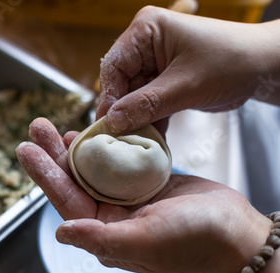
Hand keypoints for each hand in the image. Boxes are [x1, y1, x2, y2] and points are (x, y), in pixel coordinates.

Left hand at [16, 118, 270, 272]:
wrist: (234, 230)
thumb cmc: (195, 239)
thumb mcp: (147, 240)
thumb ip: (102, 239)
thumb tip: (61, 231)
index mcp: (104, 234)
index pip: (67, 201)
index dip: (44, 175)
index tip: (25, 149)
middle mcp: (110, 217)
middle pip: (74, 181)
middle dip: (52, 155)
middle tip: (35, 127)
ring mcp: (126, 199)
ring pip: (91, 170)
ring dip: (72, 148)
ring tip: (53, 126)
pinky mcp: (141, 184)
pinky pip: (114, 162)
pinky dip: (102, 147)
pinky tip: (89, 132)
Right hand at [98, 6, 279, 133]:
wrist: (264, 67)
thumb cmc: (231, 62)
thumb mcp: (185, 85)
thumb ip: (146, 104)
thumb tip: (113, 122)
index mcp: (146, 31)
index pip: (114, 66)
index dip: (109, 97)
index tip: (107, 125)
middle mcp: (146, 45)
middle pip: (121, 83)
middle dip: (123, 112)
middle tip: (119, 138)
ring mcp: (155, 64)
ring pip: (133, 97)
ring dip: (137, 120)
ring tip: (135, 142)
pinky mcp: (164, 81)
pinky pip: (148, 103)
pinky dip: (150, 120)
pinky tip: (151, 138)